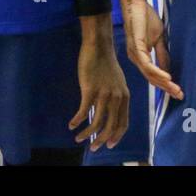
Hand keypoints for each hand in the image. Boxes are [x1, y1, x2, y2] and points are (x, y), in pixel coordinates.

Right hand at [69, 22, 129, 151]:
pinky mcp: (90, 90)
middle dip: (101, 141)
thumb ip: (116, 97)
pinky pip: (83, 112)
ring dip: (87, 134)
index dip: (116, 137)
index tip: (109, 145)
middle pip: (110, 127)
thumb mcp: (117, 82)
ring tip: (78, 138)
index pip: (123, 123)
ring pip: (96, 123)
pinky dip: (77, 121)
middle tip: (93, 148)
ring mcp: (104, 95)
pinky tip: (71, 124)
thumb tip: (110, 111)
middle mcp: (117, 98)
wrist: (99, 46)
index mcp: (125, 97)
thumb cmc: (106, 63)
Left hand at [122, 0, 181, 99]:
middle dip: (166, 88)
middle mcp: (136, 58)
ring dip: (163, 82)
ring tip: (176, 88)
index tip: (178, 92)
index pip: (153, 75)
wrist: (135, 1)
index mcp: (140, 57)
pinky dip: (158, 71)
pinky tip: (167, 77)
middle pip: (151, 78)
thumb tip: (169, 69)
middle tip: (180, 95)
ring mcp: (135, 53)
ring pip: (149, 74)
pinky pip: (147, 63)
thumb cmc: (145, 17)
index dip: (165, 85)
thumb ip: (162, 53)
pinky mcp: (136, 45)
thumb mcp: (158, 38)